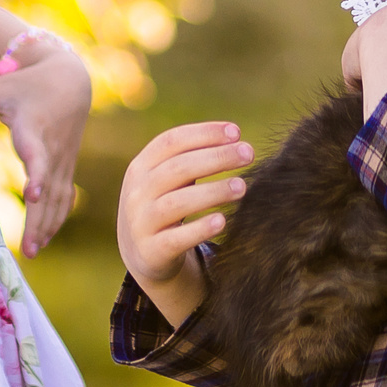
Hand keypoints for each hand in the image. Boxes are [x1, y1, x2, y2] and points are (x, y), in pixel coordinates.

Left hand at [0, 40, 91, 257]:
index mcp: (33, 131)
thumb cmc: (25, 85)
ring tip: (31, 252)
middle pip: (49, 191)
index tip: (33, 195)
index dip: (37, 176)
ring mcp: (63, 161)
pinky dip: (55, 220)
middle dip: (39, 221)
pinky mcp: (66, 167)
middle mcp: (52, 150)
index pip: (38, 157)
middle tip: (27, 250)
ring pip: (58, 200)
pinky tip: (43, 240)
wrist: (70, 81)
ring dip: (47, 227)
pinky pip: (64, 199)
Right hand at [117, 121, 252, 327]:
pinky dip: (199, 229)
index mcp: (141, 167)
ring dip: (212, 192)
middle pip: (177, 168)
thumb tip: (235, 140)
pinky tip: (222, 221)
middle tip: (248, 153)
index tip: (236, 132)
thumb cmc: (164, 205)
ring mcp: (141, 222)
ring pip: (176, 202)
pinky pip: (176, 239)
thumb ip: (190, 160)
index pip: (171, 141)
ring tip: (242, 186)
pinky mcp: (152, 251)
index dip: (204, 134)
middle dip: (216, 158)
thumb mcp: (166, 180)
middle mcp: (137, 192)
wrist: (141, 254)